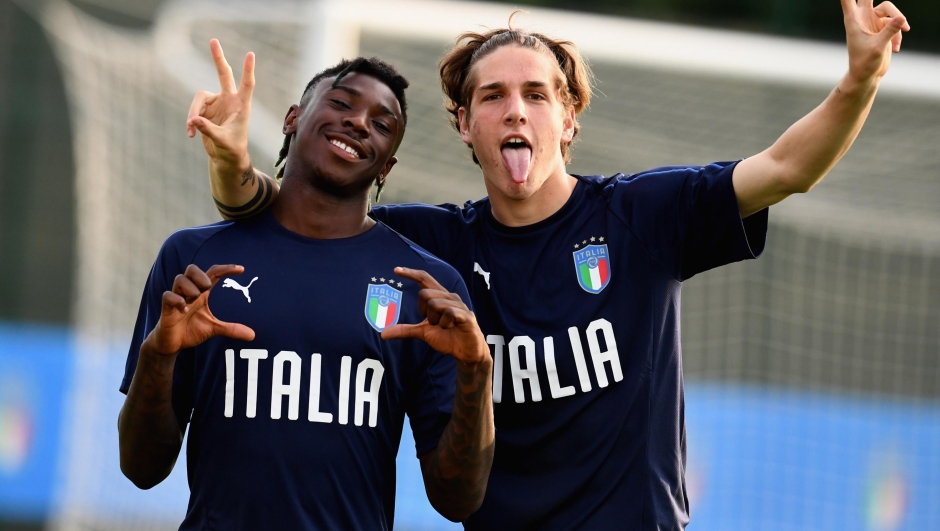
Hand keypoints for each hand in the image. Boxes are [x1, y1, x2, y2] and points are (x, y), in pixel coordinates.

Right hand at [145, 264, 254, 356]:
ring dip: (190, 286)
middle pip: (191, 268)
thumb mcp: (214, 329)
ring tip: (195, 299)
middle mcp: (189, 292)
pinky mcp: (166, 308)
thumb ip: (232, 329)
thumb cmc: (191, 330)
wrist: (171, 344)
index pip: (213, 273)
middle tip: (207, 287)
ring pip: (179, 279)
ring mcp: (176, 298)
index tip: (242, 269)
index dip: (226, 268)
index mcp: (201, 293)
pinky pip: (168, 296)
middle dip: (201, 274)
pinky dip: (177, 300)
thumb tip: (252, 335)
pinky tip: (184, 309)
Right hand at [186, 39, 254, 171]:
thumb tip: (193, 120)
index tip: (250, 54)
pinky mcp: (205, 110)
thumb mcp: (223, 141)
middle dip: (218, 58)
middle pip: (223, 74)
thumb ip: (209, 130)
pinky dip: (191, 122)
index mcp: (242, 106)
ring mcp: (216, 103)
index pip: (247, 84)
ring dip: (193, 113)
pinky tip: (191, 133)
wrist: (226, 157)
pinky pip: (193, 111)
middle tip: (213, 40)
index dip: (248, 70)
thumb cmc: (232, 150)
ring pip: (199, 99)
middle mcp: (229, 100)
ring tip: (192, 130)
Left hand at [381, 267, 486, 364]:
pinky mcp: (466, 315)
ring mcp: (459, 305)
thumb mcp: (423, 333)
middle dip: (424, 312)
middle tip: (433, 323)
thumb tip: (383, 334)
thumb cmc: (448, 338)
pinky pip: (449, 312)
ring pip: (436, 303)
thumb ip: (405, 330)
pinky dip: (444, 323)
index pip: (425, 279)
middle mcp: (450, 297)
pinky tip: (450, 328)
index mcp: (440, 297)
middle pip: (425, 294)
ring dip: (435, 321)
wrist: (466, 352)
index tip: (396, 270)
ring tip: (443, 327)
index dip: (411, 273)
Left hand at [842, 0, 909, 82]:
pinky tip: (896, 48)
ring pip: (890, 11)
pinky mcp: (882, 28)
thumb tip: (901, 19)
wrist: (868, 75)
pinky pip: (895, 24)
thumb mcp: (878, 47)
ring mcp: (872, 22)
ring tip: (899, 38)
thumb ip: (889, 32)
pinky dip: (897, 34)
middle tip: (878, 1)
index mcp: (853, 20)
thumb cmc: (865, 63)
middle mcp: (862, 18)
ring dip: (897, 23)